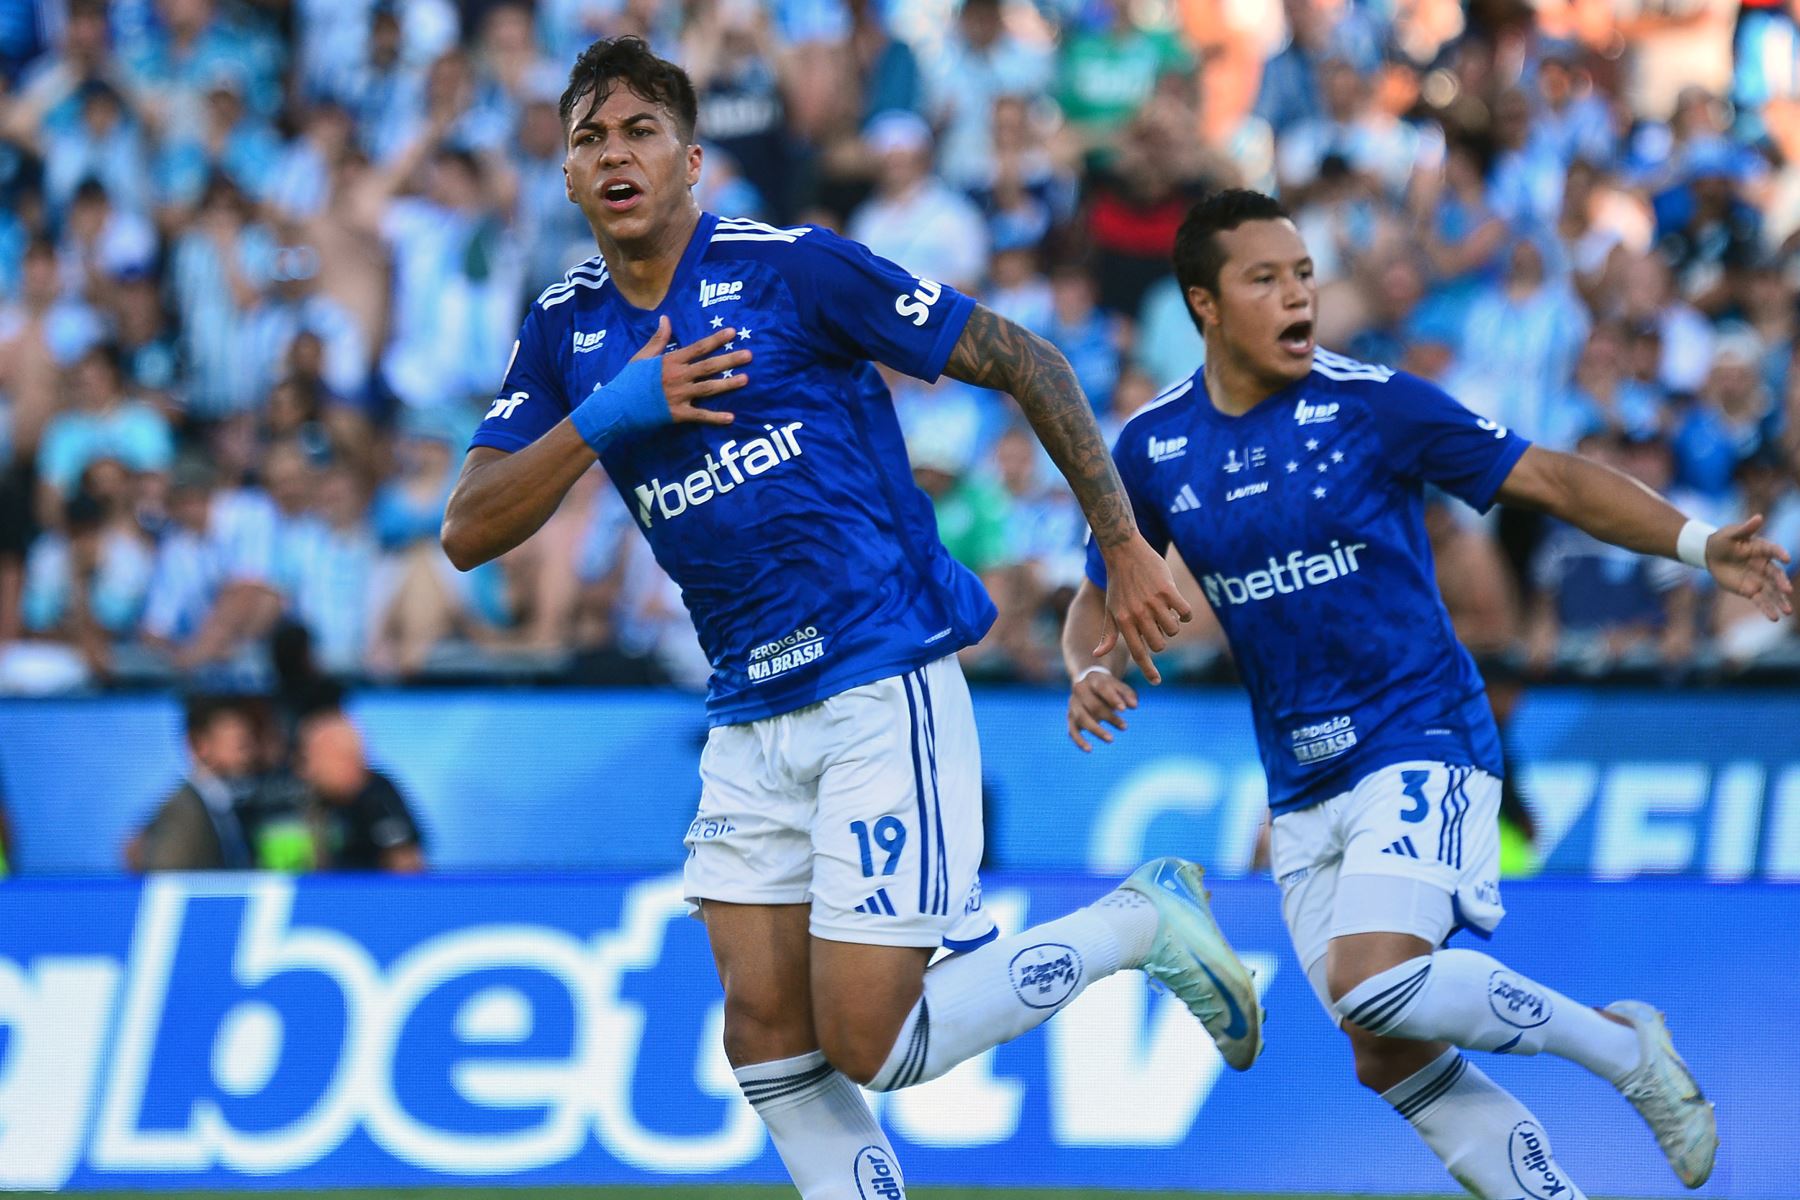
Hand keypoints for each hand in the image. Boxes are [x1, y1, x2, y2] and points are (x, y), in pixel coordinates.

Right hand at [633, 316, 747, 424]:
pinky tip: (732, 418)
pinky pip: (700, 415)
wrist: (617, 406)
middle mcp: (678, 376)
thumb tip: (666, 318)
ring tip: (746, 379)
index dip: (716, 340)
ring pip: (709, 388)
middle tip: (749, 355)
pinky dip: (716, 418)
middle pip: (709, 366)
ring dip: (728, 384)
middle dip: (730, 360)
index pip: (698, 347)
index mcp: (670, 361)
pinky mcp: (678, 414)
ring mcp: (679, 395)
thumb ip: (658, 339)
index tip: (733, 332)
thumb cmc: (629, 380)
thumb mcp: (642, 356)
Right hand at [1067, 666, 1137, 751]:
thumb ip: (1128, 694)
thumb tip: (1134, 706)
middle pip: (1093, 705)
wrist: (1088, 684)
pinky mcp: (1070, 718)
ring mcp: (1073, 704)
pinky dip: (1079, 740)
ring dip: (1097, 730)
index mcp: (1093, 679)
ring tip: (1111, 739)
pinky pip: (1072, 731)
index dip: (1112, 699)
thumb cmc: (1108, 687)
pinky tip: (1089, 749)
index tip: (1124, 710)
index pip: (1102, 688)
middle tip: (1125, 727)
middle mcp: (1080, 691)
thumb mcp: (1118, 686)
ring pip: (1082, 718)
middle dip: (1109, 717)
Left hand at [1093, 533, 1191, 683]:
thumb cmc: (1117, 583)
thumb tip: (1097, 654)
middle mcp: (1138, 614)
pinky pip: (1185, 612)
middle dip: (1161, 640)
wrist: (1123, 552)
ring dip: (1173, 626)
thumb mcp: (1110, 609)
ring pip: (1173, 630)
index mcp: (1123, 621)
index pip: (1138, 653)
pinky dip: (1185, 614)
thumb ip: (1107, 634)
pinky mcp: (1167, 590)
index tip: (1157, 682)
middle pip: (1159, 644)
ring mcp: (1153, 602)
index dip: (1148, 670)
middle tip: (1157, 626)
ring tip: (1166, 613)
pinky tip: (1178, 607)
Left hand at [1706, 514, 1793, 619]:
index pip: (1773, 551)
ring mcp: (1759, 579)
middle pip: (1775, 575)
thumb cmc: (1723, 540)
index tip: (1786, 558)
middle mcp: (1764, 565)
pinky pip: (1761, 600)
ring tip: (1787, 611)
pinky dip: (1767, 609)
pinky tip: (1774, 618)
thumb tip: (1758, 517)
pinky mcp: (1750, 590)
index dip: (1779, 553)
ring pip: (1772, 591)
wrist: (1711, 554)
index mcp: (1762, 549)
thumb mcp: (1731, 533)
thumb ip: (1745, 528)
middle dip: (1782, 583)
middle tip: (1787, 590)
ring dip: (1780, 601)